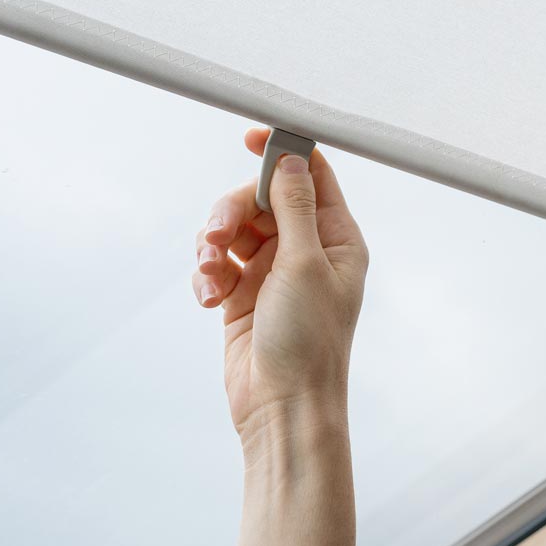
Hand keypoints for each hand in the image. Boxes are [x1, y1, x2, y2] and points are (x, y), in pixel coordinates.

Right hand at [194, 129, 368, 444]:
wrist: (282, 408)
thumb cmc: (307, 342)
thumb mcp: (304, 265)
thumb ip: (294, 208)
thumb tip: (290, 160)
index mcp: (338, 240)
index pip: (313, 177)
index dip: (283, 153)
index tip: (249, 137)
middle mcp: (308, 252)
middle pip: (262, 200)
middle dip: (232, 210)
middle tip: (217, 234)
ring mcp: (273, 274)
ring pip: (234, 231)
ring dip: (213, 244)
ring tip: (210, 272)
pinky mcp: (243, 297)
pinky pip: (217, 265)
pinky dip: (207, 275)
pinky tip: (209, 299)